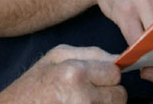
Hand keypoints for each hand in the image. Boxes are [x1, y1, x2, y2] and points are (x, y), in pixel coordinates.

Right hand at [0, 45, 125, 103]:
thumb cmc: (33, 85)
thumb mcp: (56, 56)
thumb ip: (91, 54)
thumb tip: (119, 59)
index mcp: (75, 73)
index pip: (115, 73)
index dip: (108, 75)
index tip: (98, 78)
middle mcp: (81, 97)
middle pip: (120, 95)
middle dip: (109, 94)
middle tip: (89, 93)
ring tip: (82, 102)